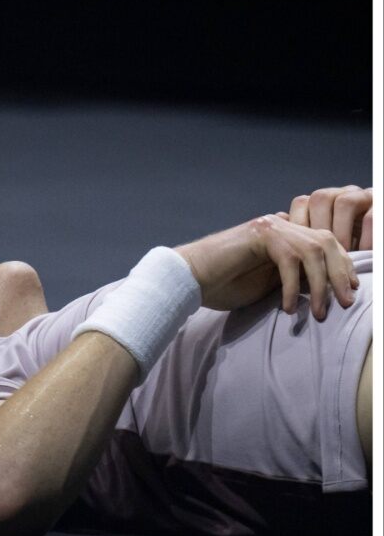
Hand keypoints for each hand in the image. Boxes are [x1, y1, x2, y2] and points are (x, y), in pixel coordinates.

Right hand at [175, 212, 357, 320]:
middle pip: (327, 242)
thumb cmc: (220, 286)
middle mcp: (279, 224)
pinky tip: (288, 308)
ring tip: (320, 311)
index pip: (325, 242)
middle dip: (341, 274)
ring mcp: (269, 226)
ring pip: (313, 250)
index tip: (350, 291)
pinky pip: (289, 259)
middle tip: (347, 302)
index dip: (343, 266)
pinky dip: (291, 286)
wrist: (185, 280)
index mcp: (283, 234)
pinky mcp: (259, 235)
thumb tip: (320, 288)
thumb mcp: (266, 284)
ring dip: (321, 284)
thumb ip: (291, 279)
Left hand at [284, 185, 372, 251]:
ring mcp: (362, 196)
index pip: (301, 203)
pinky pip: (370, 217)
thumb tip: (277, 219)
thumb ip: (302, 233)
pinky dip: (365, 237)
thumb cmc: (346, 245)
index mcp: (322, 202)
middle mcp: (340, 194)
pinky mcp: (379, 204)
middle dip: (318, 228)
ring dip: (341, 231)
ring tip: (342, 253)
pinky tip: (362, 253)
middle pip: (320, 199)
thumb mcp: (322, 240)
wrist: (373, 242)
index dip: (298, 226)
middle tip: (319, 254)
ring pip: (344, 202)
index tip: (298, 250)